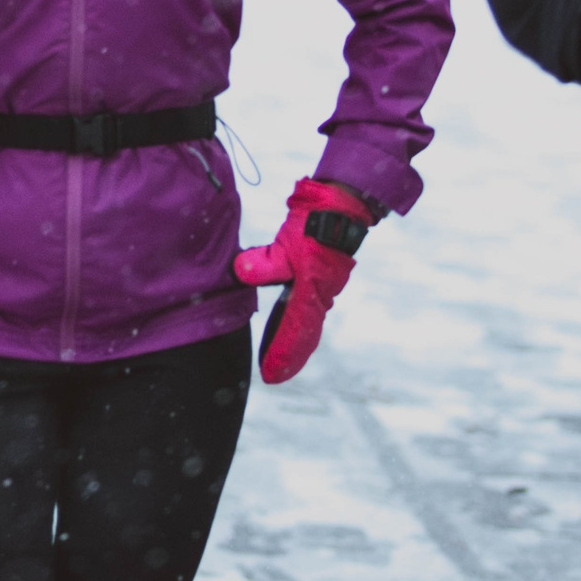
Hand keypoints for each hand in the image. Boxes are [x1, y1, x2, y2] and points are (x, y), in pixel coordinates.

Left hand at [232, 178, 377, 383]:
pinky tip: (286, 320)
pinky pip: (306, 306)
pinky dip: (296, 320)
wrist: (339, 205)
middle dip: (290, 355)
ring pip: (306, 321)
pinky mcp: (318, 276)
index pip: (295, 332)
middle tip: (274, 375)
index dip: (282, 353)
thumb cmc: (314, 224)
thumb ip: (266, 261)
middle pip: (304, 334)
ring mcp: (321, 286)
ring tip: (280, 357)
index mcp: (312, 292)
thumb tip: (241, 272)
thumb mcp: (287, 242)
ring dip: (294, 339)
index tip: (270, 375)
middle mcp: (319, 295)